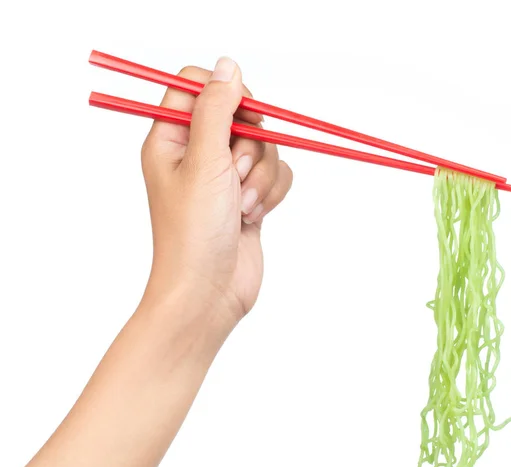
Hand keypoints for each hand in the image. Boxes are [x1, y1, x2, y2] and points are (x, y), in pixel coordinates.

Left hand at [140, 57, 292, 338]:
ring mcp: (226, 179)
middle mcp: (197, 156)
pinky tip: (254, 217)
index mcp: (170, 141)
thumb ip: (216, 109)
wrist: (209, 293)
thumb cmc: (194, 234)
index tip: (241, 114)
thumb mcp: (204, 162)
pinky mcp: (249, 199)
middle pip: (240, 116)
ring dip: (260, 177)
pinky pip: (277, 176)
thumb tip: (228, 66)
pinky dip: (271, 194)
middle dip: (249, 147)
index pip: (197, 88)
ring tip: (242, 207)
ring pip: (264, 149)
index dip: (225, 94)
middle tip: (234, 174)